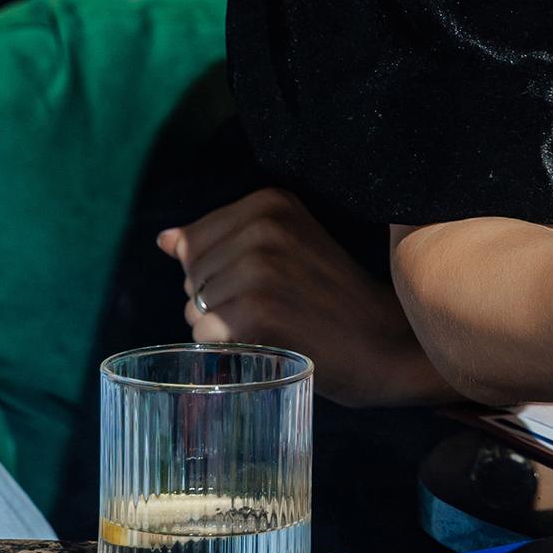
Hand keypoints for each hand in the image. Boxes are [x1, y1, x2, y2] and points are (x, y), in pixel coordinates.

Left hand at [159, 188, 452, 408]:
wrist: (387, 343)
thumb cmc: (334, 301)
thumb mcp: (287, 250)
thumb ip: (223, 240)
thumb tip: (165, 240)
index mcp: (269, 202)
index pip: (193, 242)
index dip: (220, 274)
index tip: (272, 284)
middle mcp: (262, 226)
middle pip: (192, 276)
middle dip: (218, 300)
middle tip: (277, 309)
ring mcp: (258, 267)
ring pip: (195, 308)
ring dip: (224, 329)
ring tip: (276, 326)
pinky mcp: (254, 311)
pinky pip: (204, 336)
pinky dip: (228, 350)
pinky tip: (269, 344)